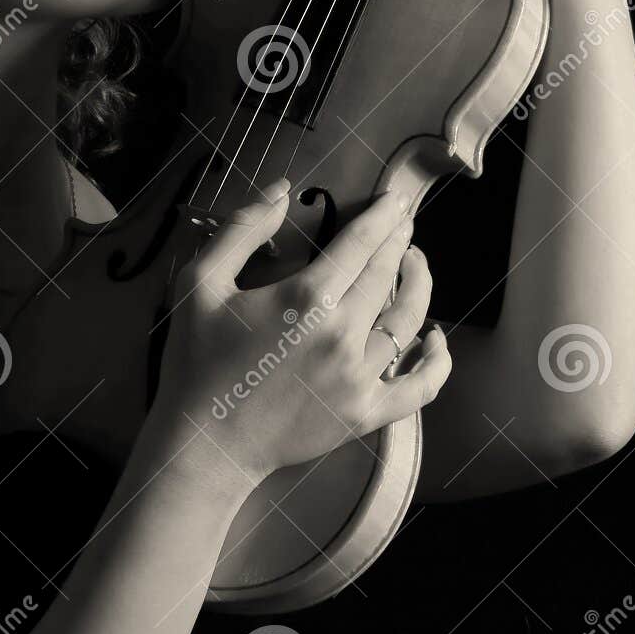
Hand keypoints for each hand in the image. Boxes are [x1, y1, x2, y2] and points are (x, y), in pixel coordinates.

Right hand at [152, 178, 451, 490]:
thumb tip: (282, 190)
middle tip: (404, 225)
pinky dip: (436, 362)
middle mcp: (344, 334)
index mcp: (308, 298)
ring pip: (408, 320)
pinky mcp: (365, 414)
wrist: (204, 443)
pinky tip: (436, 340)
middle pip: (389, 275)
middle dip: (400, 242)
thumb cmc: (197, 362)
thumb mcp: (200, 283)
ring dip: (420, 285)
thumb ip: (242, 230)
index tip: (394, 201)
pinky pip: (419, 387)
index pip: (362, 243)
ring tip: (417, 266)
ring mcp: (360, 377)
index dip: (383, 216)